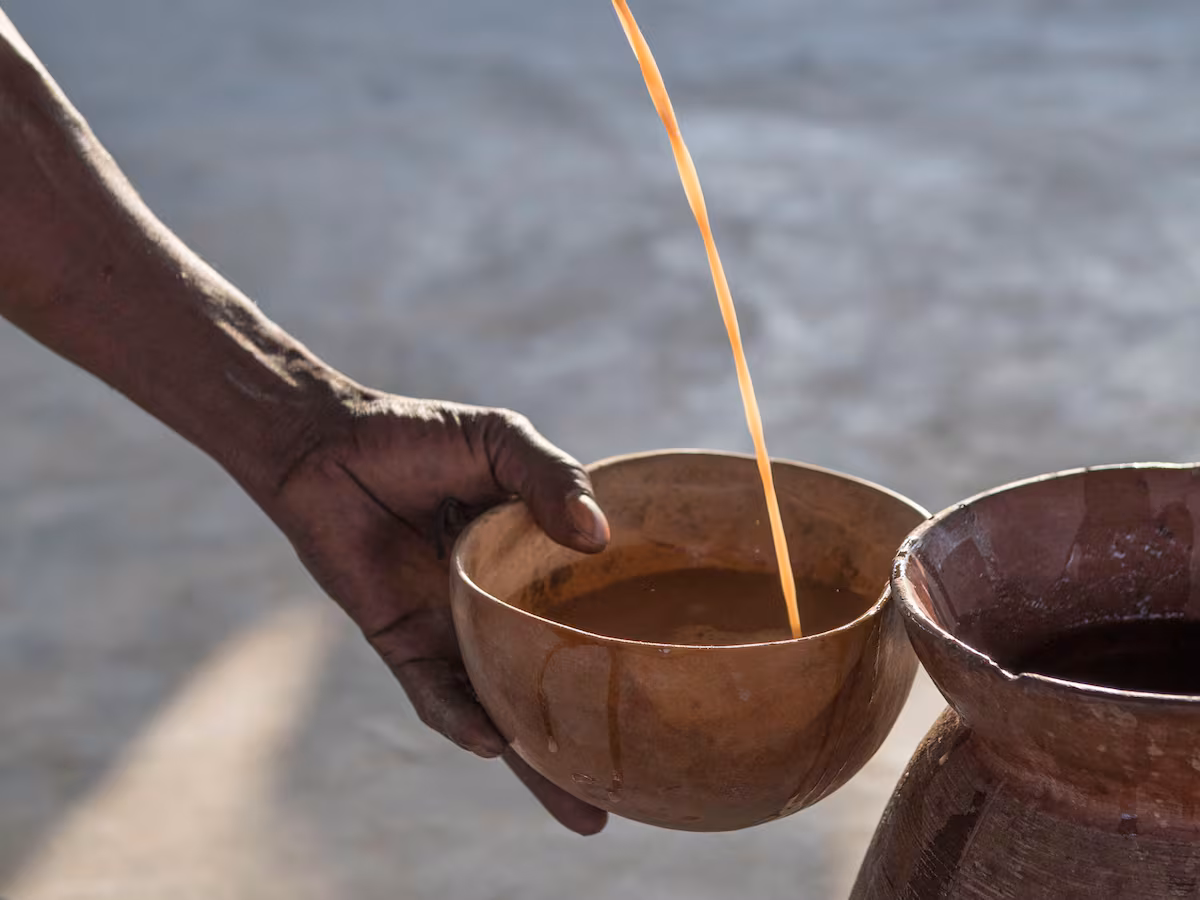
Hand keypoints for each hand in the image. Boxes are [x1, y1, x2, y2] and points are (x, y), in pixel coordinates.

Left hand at [264, 391, 611, 834]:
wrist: (327, 444)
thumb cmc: (418, 438)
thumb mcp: (499, 443)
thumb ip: (550, 477)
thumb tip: (599, 537)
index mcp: (534, 562)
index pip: (590, 610)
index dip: (628, 644)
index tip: (676, 679)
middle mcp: (500, 606)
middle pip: (553, 677)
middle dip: (591, 735)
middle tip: (637, 784)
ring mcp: (454, 628)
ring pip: (500, 706)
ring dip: (535, 760)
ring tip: (584, 809)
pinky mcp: (403, 640)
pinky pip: (435, 691)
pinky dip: (461, 716)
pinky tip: (493, 742)